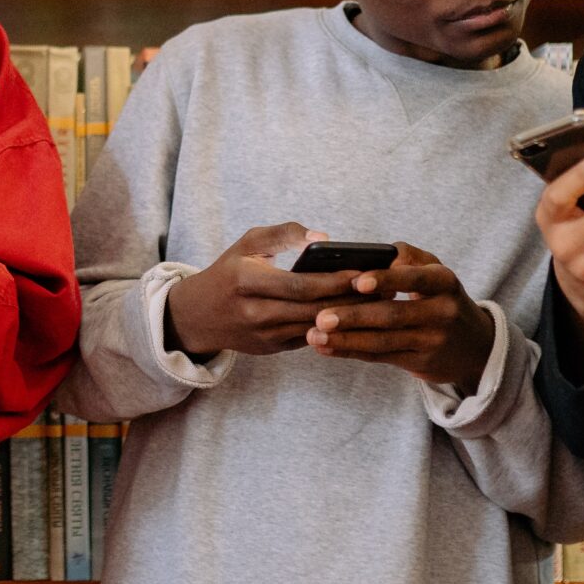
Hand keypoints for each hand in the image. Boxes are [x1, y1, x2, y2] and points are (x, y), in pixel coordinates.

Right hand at [163, 223, 380, 358]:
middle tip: (386, 288)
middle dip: (351, 300)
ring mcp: (264, 335)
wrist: (197, 317)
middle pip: (313, 309)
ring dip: (350, 317)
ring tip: (380, 302)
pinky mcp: (273, 349)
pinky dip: (336, 327)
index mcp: (246, 281)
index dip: (334, 281)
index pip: (299, 285)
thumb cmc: (228, 272)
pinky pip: (311, 337)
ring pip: (316, 327)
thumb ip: (284, 234)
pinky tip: (359, 316)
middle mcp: (254, 313)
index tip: (365, 272)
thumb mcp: (248, 243)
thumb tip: (324, 237)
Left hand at [305, 244, 495, 392]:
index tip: (357, 281)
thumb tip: (379, 253)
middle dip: (354, 316)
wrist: (475, 346)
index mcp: (444, 281)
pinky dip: (351, 352)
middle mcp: (442, 312)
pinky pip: (381, 357)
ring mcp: (432, 341)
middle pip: (392, 315)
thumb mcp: (436, 272)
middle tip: (320, 316)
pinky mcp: (420, 363)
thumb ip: (408, 257)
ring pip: (383, 341)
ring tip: (315, 335)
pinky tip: (327, 347)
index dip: (386, 280)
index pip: (415, 279)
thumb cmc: (442, 298)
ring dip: (346, 339)